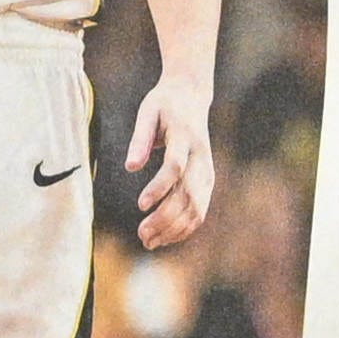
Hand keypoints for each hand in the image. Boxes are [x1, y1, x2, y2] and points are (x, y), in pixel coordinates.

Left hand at [124, 73, 211, 248]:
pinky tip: (165, 238)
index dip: (159, 188)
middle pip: (187, 193)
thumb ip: (140, 138)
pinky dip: (185, 228)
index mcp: (185, 136)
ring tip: (148, 241)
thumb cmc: (164, 104)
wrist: (192, 96)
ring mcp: (207, 170)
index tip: (140, 205)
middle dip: (165, 217)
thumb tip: (130, 167)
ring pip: (197, 207)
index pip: (175, 167)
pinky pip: (201, 210)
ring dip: (174, 228)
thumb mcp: (148, 111)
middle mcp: (201, 156)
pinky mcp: (208, 180)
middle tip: (141, 234)